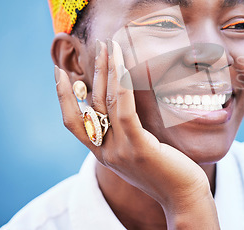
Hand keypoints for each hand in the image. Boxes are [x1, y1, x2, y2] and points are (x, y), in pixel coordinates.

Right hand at [54, 39, 219, 228]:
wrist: (183, 197)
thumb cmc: (167, 171)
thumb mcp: (139, 152)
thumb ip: (127, 134)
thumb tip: (125, 108)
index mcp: (102, 153)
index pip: (73, 121)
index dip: (63, 96)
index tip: (60, 71)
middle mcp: (105, 152)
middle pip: (91, 104)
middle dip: (94, 71)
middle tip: (99, 45)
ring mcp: (120, 151)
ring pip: (106, 103)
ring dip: (107, 71)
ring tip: (111, 46)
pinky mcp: (139, 149)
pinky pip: (125, 112)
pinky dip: (122, 87)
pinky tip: (124, 67)